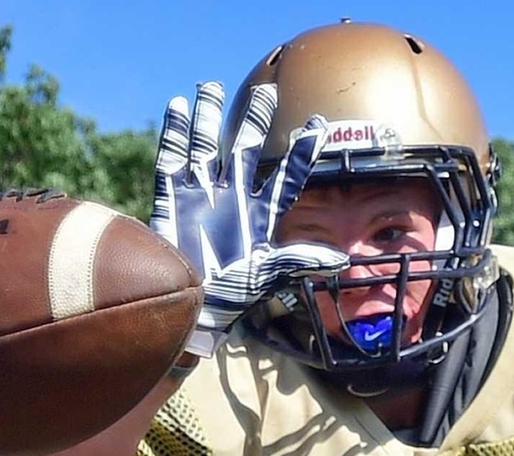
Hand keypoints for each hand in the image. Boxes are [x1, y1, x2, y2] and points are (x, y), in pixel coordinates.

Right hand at [150, 81, 347, 355]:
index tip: (320, 125)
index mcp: (260, 214)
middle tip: (266, 91)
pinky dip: (174, 136)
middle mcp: (233, 198)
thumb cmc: (231, 298)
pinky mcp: (172, 201)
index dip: (302, 152)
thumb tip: (341, 261)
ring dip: (207, 118)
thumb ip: (299, 261)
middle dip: (254, 119)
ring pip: (206, 147)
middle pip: (245, 148)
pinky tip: (177, 108)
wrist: (190, 311)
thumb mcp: (268, 277)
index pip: (287, 176)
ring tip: (209, 86)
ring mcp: (201, 196)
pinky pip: (171, 162)